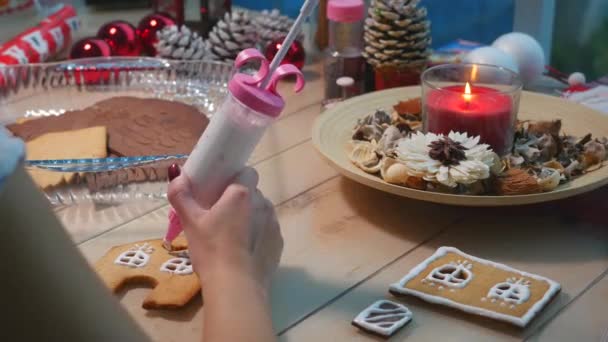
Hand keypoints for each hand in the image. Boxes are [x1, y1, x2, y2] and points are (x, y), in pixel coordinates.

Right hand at [168, 167, 282, 288]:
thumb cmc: (211, 249)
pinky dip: (258, 236)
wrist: (235, 286)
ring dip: (250, 217)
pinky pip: (267, 231)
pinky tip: (243, 250)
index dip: (234, 177)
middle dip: (239, 200)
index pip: (246, 172)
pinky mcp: (278, 244)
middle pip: (252, 193)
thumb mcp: (190, 221)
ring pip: (261, 212)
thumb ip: (181, 195)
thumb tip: (176, 174)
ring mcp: (274, 224)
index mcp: (242, 194)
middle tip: (219, 215)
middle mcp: (263, 204)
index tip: (220, 189)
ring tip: (231, 235)